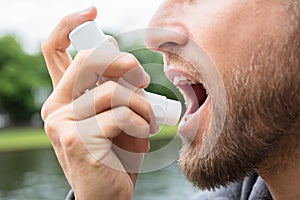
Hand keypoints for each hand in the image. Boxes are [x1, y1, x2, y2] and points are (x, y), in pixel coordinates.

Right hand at [41, 7, 157, 198]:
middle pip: (90, 61)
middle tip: (144, 79)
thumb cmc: (115, 152)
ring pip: (114, 90)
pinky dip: (142, 121)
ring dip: (142, 104)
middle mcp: (55, 108)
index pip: (54, 51)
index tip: (92, 12)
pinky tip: (143, 136)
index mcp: (63, 98)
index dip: (69, 25)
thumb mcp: (116, 115)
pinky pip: (121, 114)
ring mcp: (62, 124)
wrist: (107, 194)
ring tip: (149, 121)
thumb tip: (114, 49)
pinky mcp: (77, 140)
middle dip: (125, 64)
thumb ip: (114, 86)